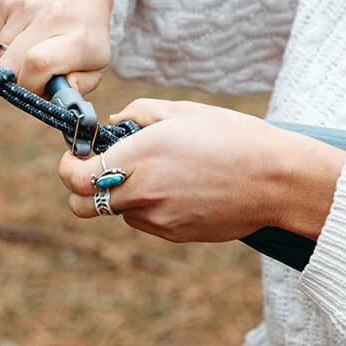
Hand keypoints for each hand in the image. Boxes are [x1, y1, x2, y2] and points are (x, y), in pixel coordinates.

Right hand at [0, 0, 113, 96]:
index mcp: (78, 37)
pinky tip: (25, 31)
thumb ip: (78, 88)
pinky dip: (5, 41)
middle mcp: (51, 16)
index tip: (38, 87)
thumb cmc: (87, 31)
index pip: (37, 64)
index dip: (30, 85)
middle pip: (10, 63)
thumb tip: (55, 98)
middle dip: (15, 79)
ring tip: (32, 47)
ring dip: (11, 59)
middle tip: (30, 75)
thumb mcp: (98, 63)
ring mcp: (26, 4)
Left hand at [58, 99, 345, 243]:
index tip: (76, 157)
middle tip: (101, 172)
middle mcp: (144, 191)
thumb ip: (139, 113)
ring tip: (162, 173)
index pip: (76, 178)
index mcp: (142, 154)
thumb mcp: (184, 111)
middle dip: (83, 190)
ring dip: (124, 196)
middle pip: (82, 207)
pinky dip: (152, 208)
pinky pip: (148, 222)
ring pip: (118, 214)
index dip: (68, 168)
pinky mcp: (177, 235)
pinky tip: (183, 188)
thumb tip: (113, 124)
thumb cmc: (234, 137)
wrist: (278, 180)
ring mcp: (160, 219)